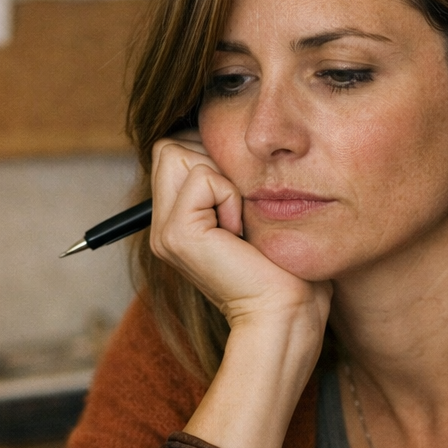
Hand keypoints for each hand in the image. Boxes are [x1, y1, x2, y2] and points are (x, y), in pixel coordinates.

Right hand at [150, 135, 330, 338]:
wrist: (285, 311)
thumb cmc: (282, 267)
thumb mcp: (250, 212)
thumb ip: (227, 180)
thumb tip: (224, 136)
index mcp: (177, 219)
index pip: (174, 149)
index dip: (211, 157)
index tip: (239, 200)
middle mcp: (163, 225)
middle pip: (170, 145)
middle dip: (213, 162)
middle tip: (238, 210)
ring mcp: (164, 230)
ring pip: (179, 152)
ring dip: (223, 179)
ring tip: (238, 222)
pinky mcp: (177, 233)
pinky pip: (203, 176)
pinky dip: (230, 196)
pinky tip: (239, 233)